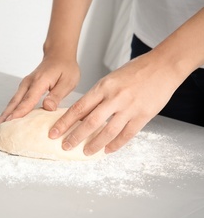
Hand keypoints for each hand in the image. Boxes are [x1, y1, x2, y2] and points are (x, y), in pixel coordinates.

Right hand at [0, 55, 79, 130]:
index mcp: (39, 82)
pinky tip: (5, 119)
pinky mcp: (24, 88)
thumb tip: (48, 107)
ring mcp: (24, 85)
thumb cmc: (65, 68)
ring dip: (3, 115)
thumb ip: (57, 95)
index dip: (19, 112)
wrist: (58, 54)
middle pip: (14, 102)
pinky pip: (15, 101)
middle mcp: (28, 83)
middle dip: (4, 116)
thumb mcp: (68, 81)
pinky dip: (9, 110)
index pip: (28, 99)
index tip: (10, 122)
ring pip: (12, 102)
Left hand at [48, 52, 182, 154]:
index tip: (54, 132)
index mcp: (103, 87)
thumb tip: (81, 114)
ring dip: (95, 144)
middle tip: (65, 146)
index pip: (79, 108)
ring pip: (108, 131)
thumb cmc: (135, 71)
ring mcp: (130, 107)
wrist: (163, 66)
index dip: (65, 122)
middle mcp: (115, 98)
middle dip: (75, 137)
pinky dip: (116, 144)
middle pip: (90, 122)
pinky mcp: (143, 115)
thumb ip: (97, 96)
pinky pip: (127, 134)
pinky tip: (107, 150)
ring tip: (85, 152)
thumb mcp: (110, 79)